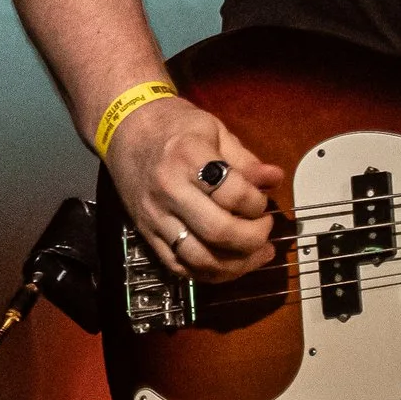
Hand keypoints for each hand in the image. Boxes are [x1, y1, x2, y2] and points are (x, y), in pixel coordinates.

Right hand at [104, 96, 286, 283]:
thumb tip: (275, 179)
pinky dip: (208, 273)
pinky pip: (178, 266)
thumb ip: (245, 160)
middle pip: (217, 231)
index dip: (256, 204)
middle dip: (252, 238)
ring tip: (257, 254)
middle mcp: (169, 191)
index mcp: (188, 157)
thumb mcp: (215, 130)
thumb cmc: (175, 126)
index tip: (263, 201)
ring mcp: (155, 217)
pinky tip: (229, 265)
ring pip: (198, 258)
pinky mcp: (146, 234)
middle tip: (265, 229)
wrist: (125, 130)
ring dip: (235, 264)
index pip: (231, 194)